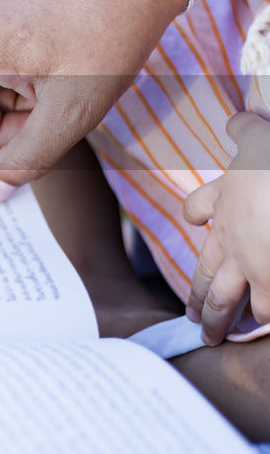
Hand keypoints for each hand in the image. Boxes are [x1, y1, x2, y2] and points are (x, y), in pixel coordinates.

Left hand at [182, 112, 269, 345]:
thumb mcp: (262, 138)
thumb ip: (246, 130)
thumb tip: (237, 118)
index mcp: (227, 199)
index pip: (200, 206)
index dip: (199, 212)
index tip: (197, 220)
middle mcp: (230, 238)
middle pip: (205, 271)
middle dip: (198, 295)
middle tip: (192, 316)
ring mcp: (250, 266)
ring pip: (227, 299)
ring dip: (221, 319)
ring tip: (215, 335)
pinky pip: (266, 311)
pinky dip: (262, 324)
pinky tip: (258, 334)